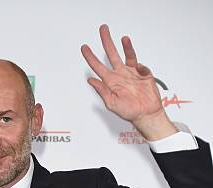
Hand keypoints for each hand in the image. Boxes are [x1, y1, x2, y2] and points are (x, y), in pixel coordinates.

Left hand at [81, 24, 175, 138]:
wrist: (146, 114)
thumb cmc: (129, 112)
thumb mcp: (112, 103)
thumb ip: (102, 91)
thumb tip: (91, 80)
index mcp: (110, 82)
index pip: (98, 67)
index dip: (90, 57)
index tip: (84, 48)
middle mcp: (120, 75)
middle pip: (111, 54)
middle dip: (106, 41)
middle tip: (103, 30)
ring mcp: (131, 73)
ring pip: (127, 55)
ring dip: (125, 46)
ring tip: (123, 38)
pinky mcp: (143, 74)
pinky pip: (141, 66)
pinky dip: (140, 67)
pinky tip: (141, 73)